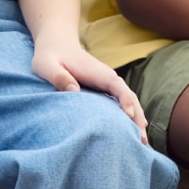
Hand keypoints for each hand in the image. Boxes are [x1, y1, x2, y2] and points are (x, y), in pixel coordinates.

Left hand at [32, 40, 149, 143]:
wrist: (56, 46)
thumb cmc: (50, 57)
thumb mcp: (46, 65)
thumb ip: (58, 76)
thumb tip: (74, 91)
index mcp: (96, 72)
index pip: (116, 85)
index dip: (124, 99)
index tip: (128, 116)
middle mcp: (107, 78)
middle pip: (129, 96)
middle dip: (137, 116)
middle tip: (141, 140)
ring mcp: (108, 84)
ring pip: (129, 102)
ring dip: (137, 120)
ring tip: (142, 142)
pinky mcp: (105, 90)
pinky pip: (122, 103)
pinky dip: (130, 117)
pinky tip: (132, 133)